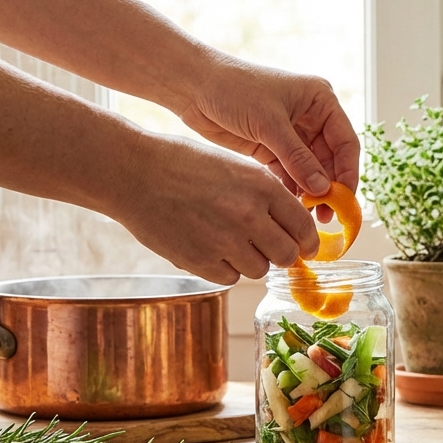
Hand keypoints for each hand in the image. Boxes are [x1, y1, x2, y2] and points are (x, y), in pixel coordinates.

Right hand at [110, 134, 319, 284]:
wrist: (134, 173)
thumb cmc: (186, 164)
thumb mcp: (238, 167)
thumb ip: (268, 195)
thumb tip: (295, 226)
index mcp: (263, 187)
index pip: (304, 227)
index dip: (308, 241)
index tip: (306, 246)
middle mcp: (248, 215)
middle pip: (287, 255)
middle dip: (282, 254)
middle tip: (271, 248)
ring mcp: (224, 241)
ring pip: (259, 270)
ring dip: (252, 261)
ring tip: (231, 241)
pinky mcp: (199, 261)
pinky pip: (230, 278)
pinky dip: (225, 269)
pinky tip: (211, 248)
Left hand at [175, 55, 359, 214]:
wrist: (193, 86)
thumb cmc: (234, 90)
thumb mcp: (270, 124)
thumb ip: (298, 158)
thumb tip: (324, 189)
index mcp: (321, 100)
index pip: (346, 142)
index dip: (348, 172)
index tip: (344, 199)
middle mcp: (311, 117)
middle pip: (331, 159)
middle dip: (329, 186)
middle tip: (326, 214)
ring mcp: (292, 133)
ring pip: (312, 169)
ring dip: (311, 191)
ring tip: (309, 215)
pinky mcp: (272, 147)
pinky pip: (291, 172)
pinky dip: (293, 188)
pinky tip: (292, 206)